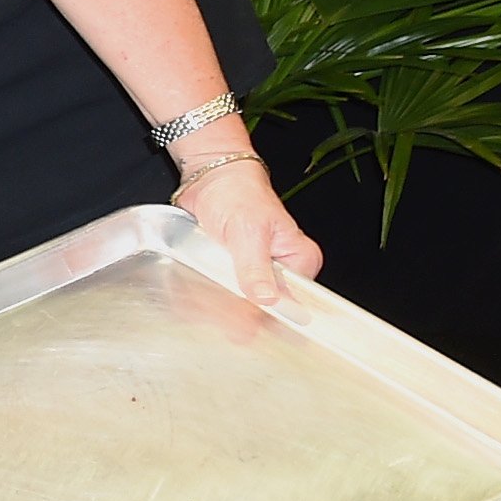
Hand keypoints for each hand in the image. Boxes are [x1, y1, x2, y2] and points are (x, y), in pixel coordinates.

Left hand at [176, 153, 323, 305]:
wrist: (209, 178)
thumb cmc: (237, 193)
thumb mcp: (247, 232)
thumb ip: (255, 268)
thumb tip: (266, 299)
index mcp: (300, 259)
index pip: (292, 301)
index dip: (267, 313)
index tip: (243, 322)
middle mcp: (283, 268)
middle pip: (265, 304)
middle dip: (239, 307)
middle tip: (219, 302)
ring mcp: (258, 270)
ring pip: (243, 300)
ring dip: (221, 299)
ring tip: (208, 286)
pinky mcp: (237, 269)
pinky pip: (226, 290)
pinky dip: (212, 290)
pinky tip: (200, 288)